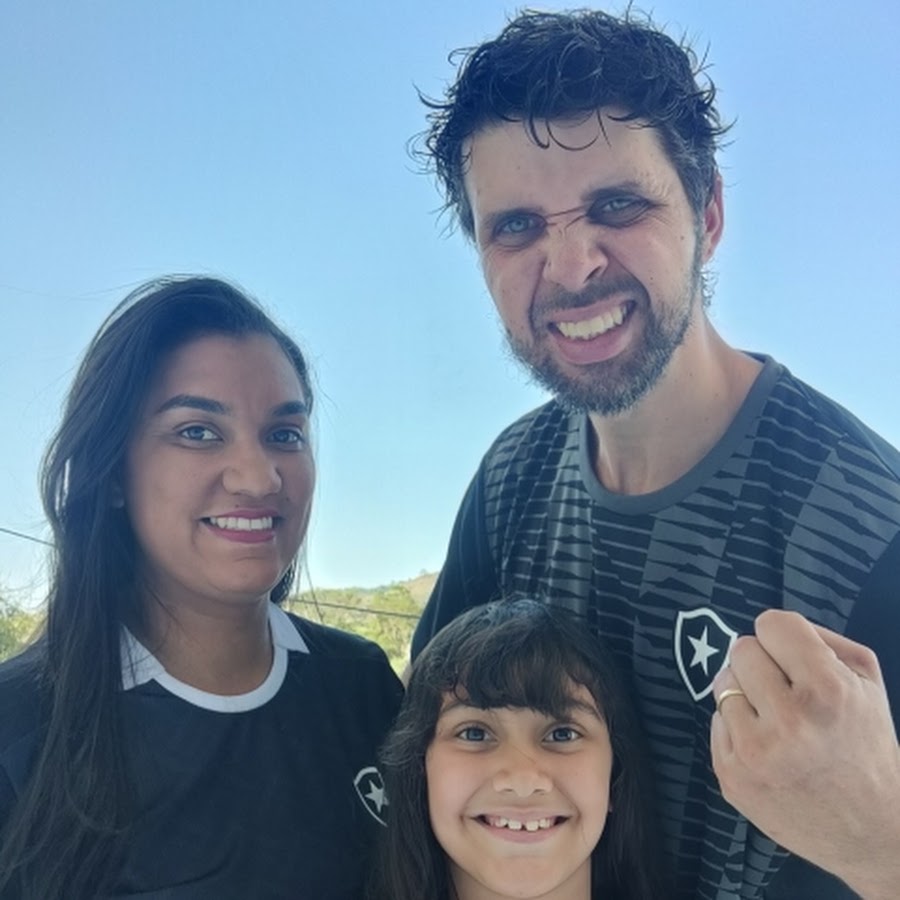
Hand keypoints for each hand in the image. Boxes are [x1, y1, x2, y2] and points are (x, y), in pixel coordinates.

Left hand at [710, 610, 899, 898]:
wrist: (870, 833)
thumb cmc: (865, 746)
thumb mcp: (865, 683)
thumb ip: (820, 639)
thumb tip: (768, 626)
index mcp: (827, 691)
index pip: (771, 624)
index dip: (782, 638)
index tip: (792, 657)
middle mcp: (789, 721)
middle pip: (741, 649)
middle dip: (763, 664)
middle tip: (786, 692)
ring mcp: (755, 752)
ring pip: (722, 683)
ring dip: (745, 695)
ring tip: (777, 722)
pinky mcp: (731, 776)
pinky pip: (716, 721)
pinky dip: (737, 729)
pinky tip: (767, 750)